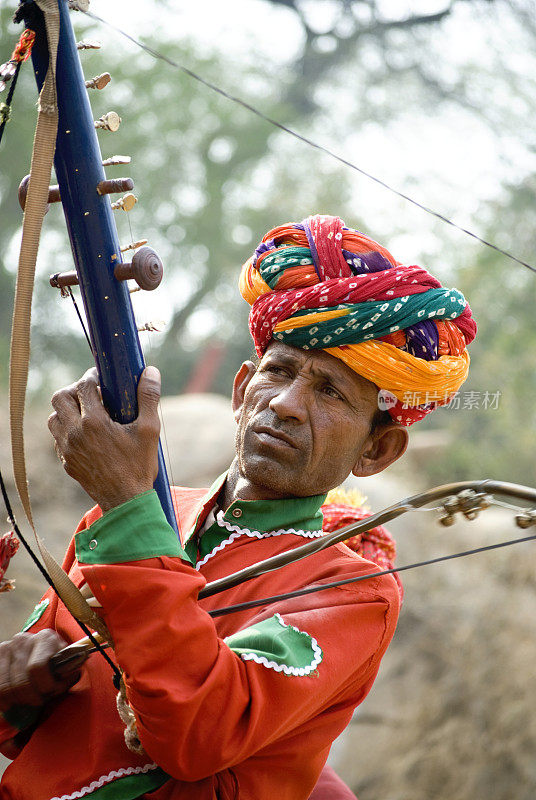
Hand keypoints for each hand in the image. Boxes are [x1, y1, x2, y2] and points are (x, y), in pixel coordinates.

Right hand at [0, 630, 80, 713]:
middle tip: (39, 700)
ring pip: (6, 686)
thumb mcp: (64, 663)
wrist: (36, 653)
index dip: (46, 686)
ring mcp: (7, 647)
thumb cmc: (54, 662)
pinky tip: (11, 702)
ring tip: (27, 700)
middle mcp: (23, 639)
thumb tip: (70, 675)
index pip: (37, 667)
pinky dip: (3, 699)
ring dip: (18, 699)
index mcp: (45, 638)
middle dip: (32, 697)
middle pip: (21, 681)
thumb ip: (68, 670)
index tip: (52, 692)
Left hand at [48, 366, 160, 511]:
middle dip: (74, 390)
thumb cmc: (139, 465)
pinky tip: (85, 433)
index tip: (101, 377)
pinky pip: (58, 438)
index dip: (92, 376)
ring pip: (54, 418)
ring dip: (67, 410)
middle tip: (91, 393)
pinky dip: (67, 429)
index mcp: (94, 422)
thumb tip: (150, 371)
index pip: (83, 386)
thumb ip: (148, 397)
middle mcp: (75, 433)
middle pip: (60, 398)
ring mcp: (68, 449)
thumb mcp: (150, 429)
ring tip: (86, 412)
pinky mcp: (67, 462)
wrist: (125, 501)